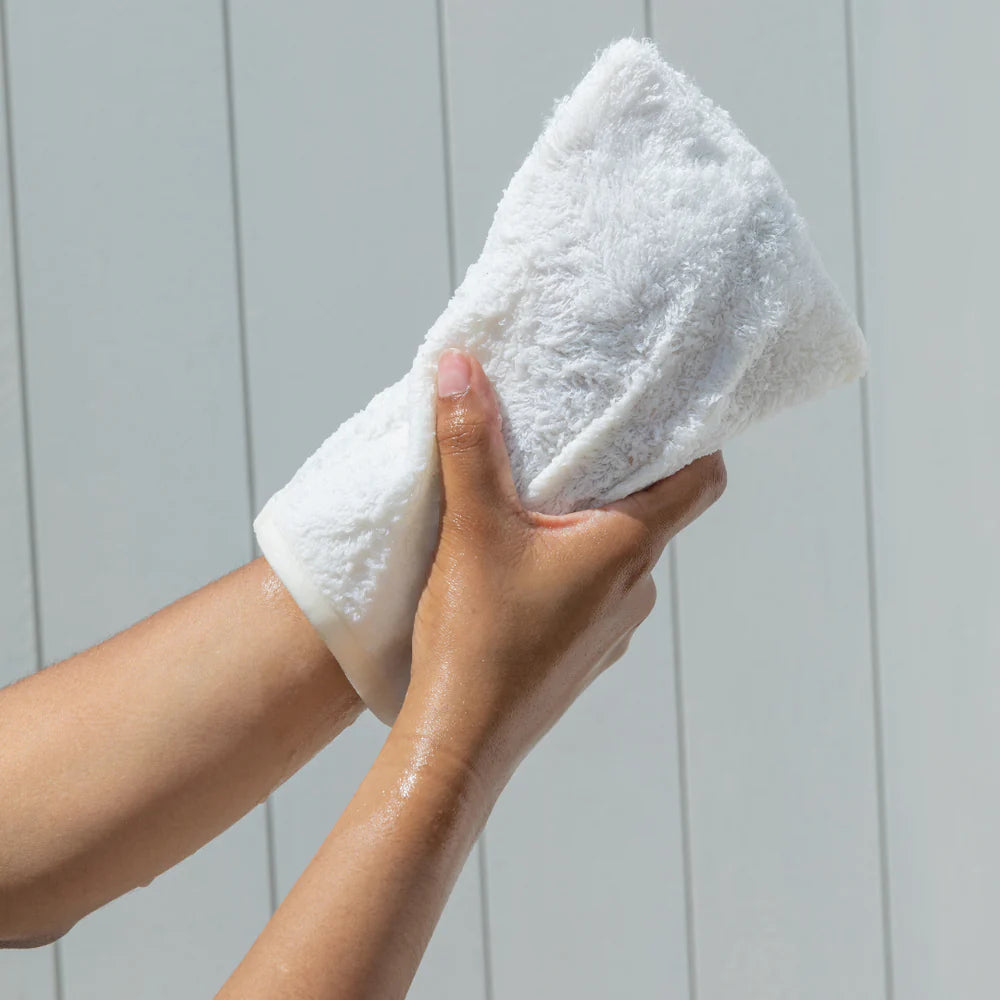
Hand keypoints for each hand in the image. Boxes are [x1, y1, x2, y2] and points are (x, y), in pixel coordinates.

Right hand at [396, 349, 725, 801]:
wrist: (461, 743)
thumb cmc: (476, 642)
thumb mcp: (471, 529)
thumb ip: (469, 444)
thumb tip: (461, 369)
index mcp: (627, 548)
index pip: (702, 479)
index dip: (699, 437)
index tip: (673, 406)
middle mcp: (636, 587)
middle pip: (654, 510)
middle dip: (620, 474)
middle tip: (577, 439)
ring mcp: (615, 626)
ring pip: (619, 553)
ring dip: (588, 524)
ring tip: (536, 501)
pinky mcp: (586, 651)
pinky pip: (594, 591)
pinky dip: (571, 566)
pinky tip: (520, 567)